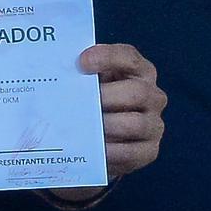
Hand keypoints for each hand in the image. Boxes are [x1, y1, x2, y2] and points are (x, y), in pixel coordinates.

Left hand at [59, 41, 165, 201]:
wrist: (105, 142)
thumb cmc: (96, 106)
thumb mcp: (91, 86)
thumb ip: (81, 77)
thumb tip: (56, 74)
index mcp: (139, 72)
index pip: (129, 58)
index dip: (107, 57)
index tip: (81, 62)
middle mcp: (153, 96)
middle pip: (136, 92)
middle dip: (106, 97)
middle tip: (79, 104)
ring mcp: (154, 125)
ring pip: (135, 124)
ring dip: (107, 126)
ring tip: (83, 128)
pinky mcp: (148, 152)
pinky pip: (132, 153)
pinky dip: (110, 151)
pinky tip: (92, 149)